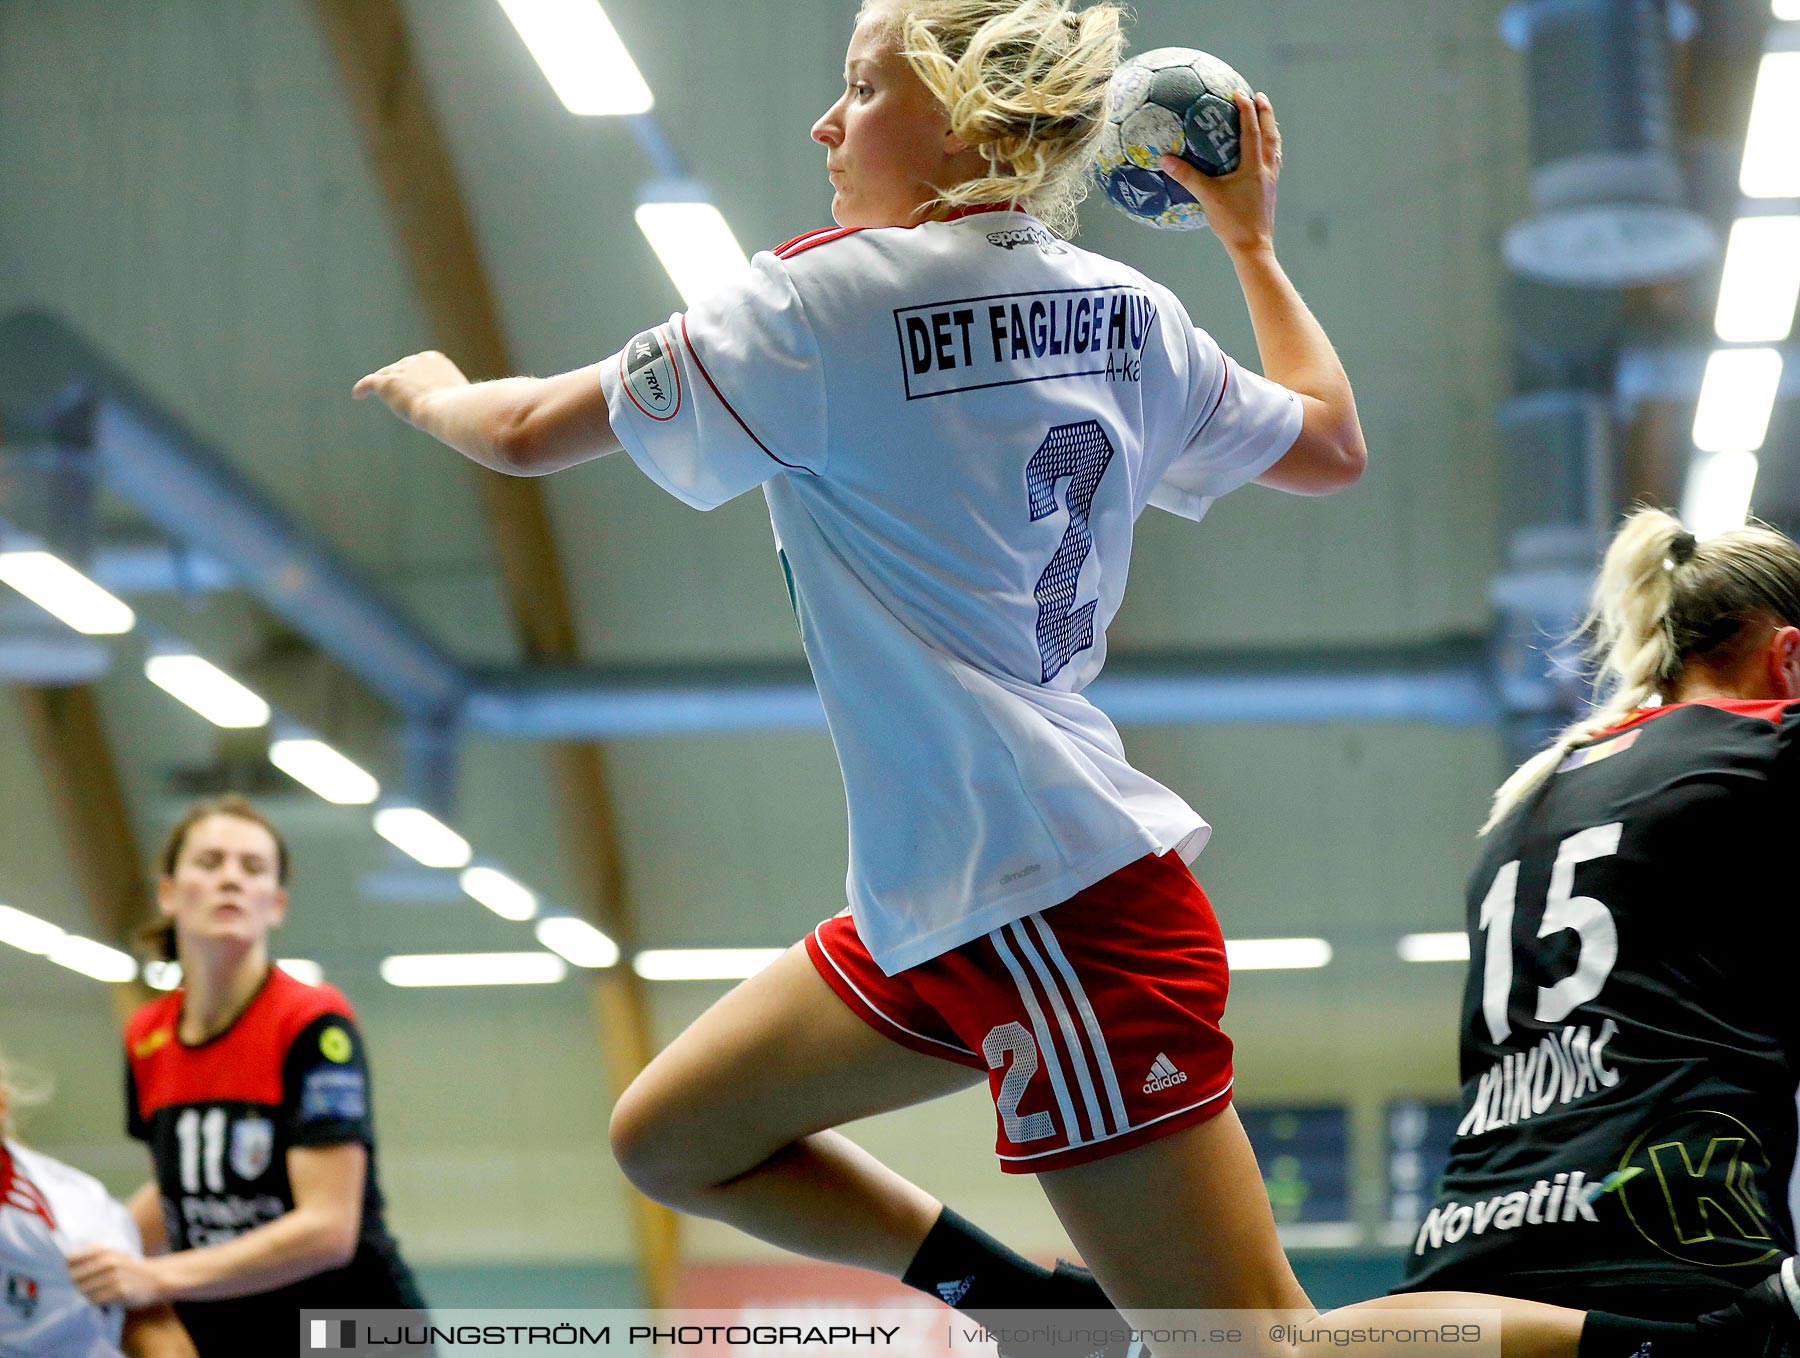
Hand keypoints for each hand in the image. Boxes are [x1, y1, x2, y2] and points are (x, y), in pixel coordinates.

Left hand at [68, 1244, 170, 1308]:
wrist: (156, 1278)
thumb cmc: (130, 1267)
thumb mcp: (114, 1253)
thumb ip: (94, 1251)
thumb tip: (69, 1252)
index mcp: (104, 1251)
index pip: (71, 1259)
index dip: (66, 1268)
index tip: (67, 1273)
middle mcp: (107, 1263)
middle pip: (74, 1278)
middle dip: (73, 1285)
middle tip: (77, 1288)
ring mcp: (113, 1278)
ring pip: (83, 1291)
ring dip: (83, 1296)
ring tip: (89, 1295)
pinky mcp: (118, 1292)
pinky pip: (94, 1301)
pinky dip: (93, 1302)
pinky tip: (99, 1300)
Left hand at [352, 350, 470, 430]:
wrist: (447, 409)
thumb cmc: (460, 408)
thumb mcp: (462, 398)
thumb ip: (456, 396)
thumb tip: (464, 405)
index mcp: (434, 359)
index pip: (420, 363)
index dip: (415, 374)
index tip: (414, 384)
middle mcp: (415, 360)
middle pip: (401, 368)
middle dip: (400, 378)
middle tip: (399, 394)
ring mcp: (399, 370)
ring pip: (385, 375)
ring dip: (382, 383)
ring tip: (375, 391)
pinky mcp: (386, 382)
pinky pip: (369, 383)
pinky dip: (362, 388)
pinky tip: (357, 395)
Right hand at [1161, 90, 1281, 256]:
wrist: (1253, 248)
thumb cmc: (1232, 222)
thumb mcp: (1208, 197)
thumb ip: (1188, 176)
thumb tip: (1165, 159)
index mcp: (1253, 166)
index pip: (1251, 130)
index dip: (1246, 109)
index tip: (1240, 92)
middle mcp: (1266, 169)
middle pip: (1270, 134)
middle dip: (1265, 113)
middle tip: (1260, 96)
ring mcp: (1270, 181)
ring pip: (1275, 148)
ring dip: (1271, 130)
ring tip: (1266, 118)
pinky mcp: (1269, 192)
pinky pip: (1272, 163)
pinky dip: (1269, 150)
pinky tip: (1262, 154)